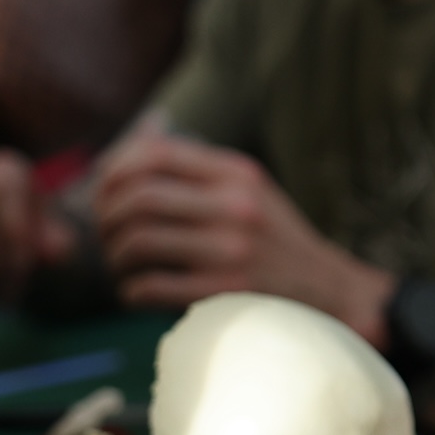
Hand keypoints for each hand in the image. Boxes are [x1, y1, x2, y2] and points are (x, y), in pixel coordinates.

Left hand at [92, 131, 392, 334]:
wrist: (331, 292)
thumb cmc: (275, 241)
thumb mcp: (250, 190)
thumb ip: (200, 169)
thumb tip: (137, 140)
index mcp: (237, 173)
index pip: (157, 153)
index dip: (115, 169)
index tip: (104, 192)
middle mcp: (236, 205)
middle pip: (140, 196)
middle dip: (106, 217)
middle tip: (105, 234)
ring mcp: (232, 249)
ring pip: (139, 240)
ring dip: (115, 256)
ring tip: (120, 266)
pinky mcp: (227, 292)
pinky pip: (151, 286)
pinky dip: (130, 291)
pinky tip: (135, 293)